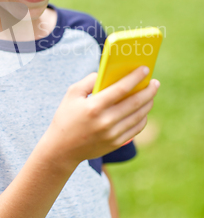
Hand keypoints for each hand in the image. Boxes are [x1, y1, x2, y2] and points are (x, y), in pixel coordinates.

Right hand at [45, 66, 159, 169]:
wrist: (62, 149)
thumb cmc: (66, 116)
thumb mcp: (72, 94)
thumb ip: (89, 80)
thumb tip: (107, 74)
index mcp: (94, 106)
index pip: (121, 89)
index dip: (135, 78)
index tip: (144, 69)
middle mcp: (105, 121)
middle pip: (134, 103)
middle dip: (148, 91)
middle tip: (155, 82)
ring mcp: (112, 134)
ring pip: (138, 116)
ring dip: (148, 103)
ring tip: (151, 94)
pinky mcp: (115, 143)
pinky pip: (136, 128)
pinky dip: (143, 118)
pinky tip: (143, 110)